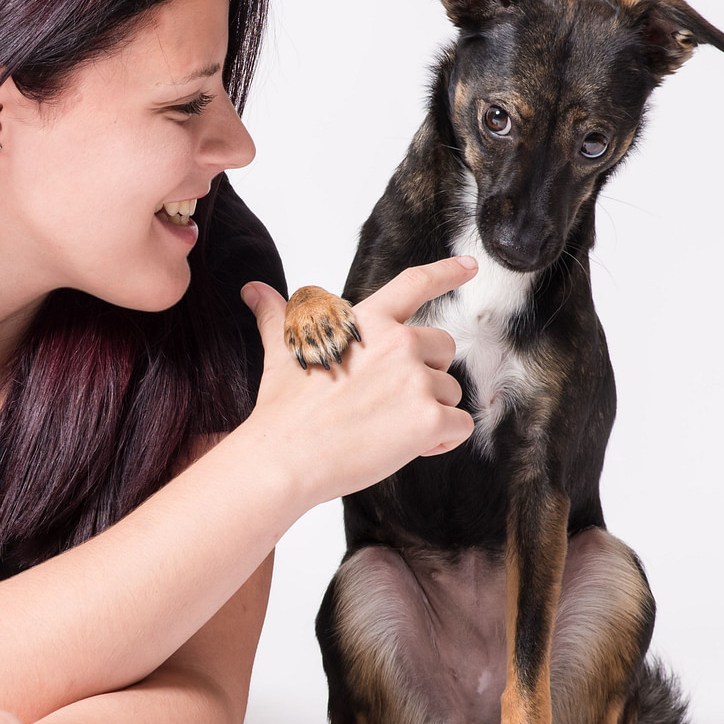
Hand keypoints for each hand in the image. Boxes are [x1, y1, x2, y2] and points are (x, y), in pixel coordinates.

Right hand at [236, 256, 477, 506]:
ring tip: (386, 429)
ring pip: (450, 392)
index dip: (446, 271)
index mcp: (368, 323)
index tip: (470, 265)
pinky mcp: (430, 420)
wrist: (284, 457)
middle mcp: (399, 343)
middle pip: (442, 347)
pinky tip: (406, 447)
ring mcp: (417, 381)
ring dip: (429, 412)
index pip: (414, 284)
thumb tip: (254, 290)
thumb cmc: (284, 409)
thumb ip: (277, 315)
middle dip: (425, 373)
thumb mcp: (282, 351)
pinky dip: (441, 441)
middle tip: (385, 401)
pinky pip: (460, 426)